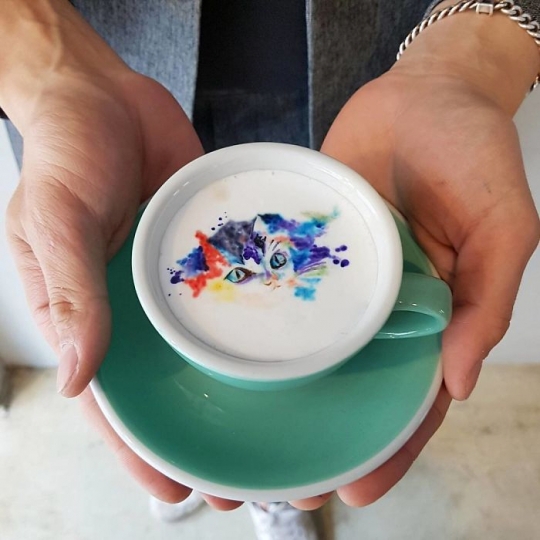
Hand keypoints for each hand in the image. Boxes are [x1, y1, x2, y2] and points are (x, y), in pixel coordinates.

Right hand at [3, 0, 241, 509]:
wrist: (103, 96)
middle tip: (248, 474)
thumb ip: (70, 291)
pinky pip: (236, 290)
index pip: (113, 399)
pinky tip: (290, 344)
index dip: (141, 449)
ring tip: (281, 423)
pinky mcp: (210, 250)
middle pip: (170, 384)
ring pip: (209, 346)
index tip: (181, 490)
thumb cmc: (65, 155)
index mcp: (88, 314)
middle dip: (204, 429)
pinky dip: (257, 320)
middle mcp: (136, 309)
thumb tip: (79, 380)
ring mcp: (178, 282)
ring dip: (238, 386)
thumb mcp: (55, 219)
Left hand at [292, 9, 538, 508]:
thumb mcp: (504, 226)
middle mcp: (387, 306)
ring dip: (294, 390)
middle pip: (360, 383)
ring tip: (256, 431)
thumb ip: (488, 301)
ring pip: (319, 346)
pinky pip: (290, 290)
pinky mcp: (310, 246)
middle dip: (332, 430)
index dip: (394, 444)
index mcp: (436, 313)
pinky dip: (271, 322)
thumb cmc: (474, 152)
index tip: (358, 488)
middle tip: (292, 482)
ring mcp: (345, 279)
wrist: (424, 91)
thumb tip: (459, 381)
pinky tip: (240, 349)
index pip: (417, 396)